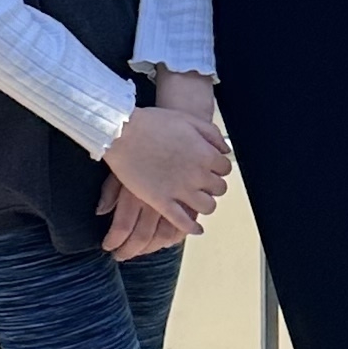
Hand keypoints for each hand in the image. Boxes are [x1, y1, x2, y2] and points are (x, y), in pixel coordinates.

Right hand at [98, 102, 229, 247]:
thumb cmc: (152, 122)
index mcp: (205, 154)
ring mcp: (179, 190)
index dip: (219, 169)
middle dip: (214, 188)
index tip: (211, 169)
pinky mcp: (161, 201)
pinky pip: (182, 222)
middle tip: (204, 185)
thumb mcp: (187, 120)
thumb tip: (225, 150)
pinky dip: (192, 228)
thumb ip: (210, 134)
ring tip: (198, 203)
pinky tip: (195, 229)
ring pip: (206, 207)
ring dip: (206, 205)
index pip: (225, 169)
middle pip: (219, 189)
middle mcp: (196, 174)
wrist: (122, 131)